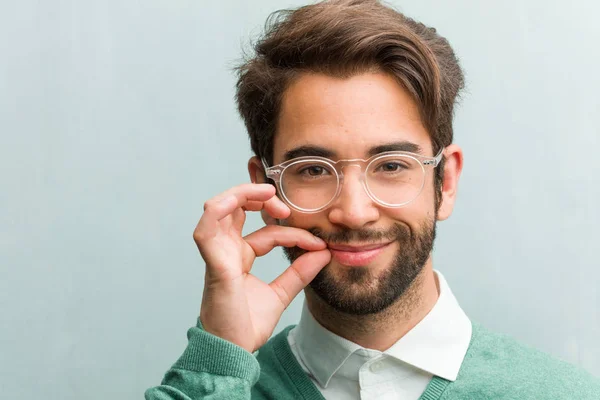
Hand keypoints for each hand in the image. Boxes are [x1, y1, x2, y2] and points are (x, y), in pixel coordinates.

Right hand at [194, 183, 330, 352]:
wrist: (233, 351)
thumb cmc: (247, 326)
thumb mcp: (282, 293)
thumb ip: (300, 272)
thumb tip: (325, 253)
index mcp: (240, 256)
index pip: (268, 233)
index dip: (293, 233)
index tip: (319, 245)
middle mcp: (227, 250)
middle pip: (237, 208)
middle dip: (261, 198)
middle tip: (287, 208)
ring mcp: (217, 254)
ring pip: (219, 208)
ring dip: (242, 194)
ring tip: (269, 194)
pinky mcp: (213, 261)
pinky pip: (207, 226)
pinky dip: (220, 207)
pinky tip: (239, 199)